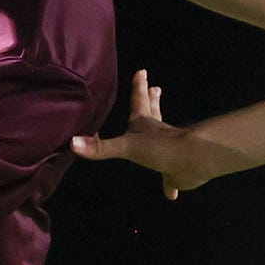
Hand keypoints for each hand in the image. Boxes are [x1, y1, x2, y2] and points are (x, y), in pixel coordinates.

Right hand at [70, 69, 209, 198]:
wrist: (192, 161)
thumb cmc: (159, 147)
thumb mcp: (126, 146)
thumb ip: (100, 148)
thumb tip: (72, 143)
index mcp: (145, 126)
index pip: (139, 103)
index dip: (138, 88)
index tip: (142, 72)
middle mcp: (157, 135)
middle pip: (154, 114)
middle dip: (152, 102)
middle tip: (155, 88)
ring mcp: (168, 152)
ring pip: (163, 141)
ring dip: (161, 134)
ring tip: (161, 128)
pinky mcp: (176, 171)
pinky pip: (171, 179)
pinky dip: (170, 185)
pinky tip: (172, 193)